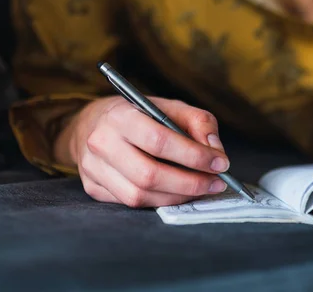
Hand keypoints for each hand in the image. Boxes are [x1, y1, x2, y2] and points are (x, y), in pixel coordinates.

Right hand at [54, 96, 228, 207]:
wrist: (92, 123)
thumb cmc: (139, 115)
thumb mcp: (170, 107)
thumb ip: (199, 122)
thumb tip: (216, 151)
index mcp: (121, 116)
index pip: (159, 141)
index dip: (193, 155)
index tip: (220, 163)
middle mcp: (102, 142)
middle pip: (149, 174)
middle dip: (190, 183)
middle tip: (217, 183)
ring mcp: (93, 168)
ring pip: (140, 195)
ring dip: (178, 197)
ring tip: (202, 189)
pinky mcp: (93, 188)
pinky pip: (131, 203)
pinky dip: (161, 201)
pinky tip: (179, 193)